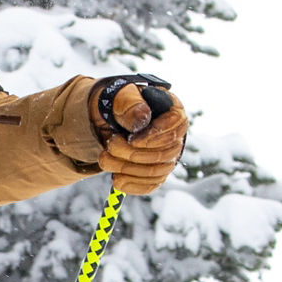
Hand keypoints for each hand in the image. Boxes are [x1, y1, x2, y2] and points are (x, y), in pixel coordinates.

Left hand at [92, 76, 188, 195]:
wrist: (109, 119)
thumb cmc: (118, 104)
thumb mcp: (119, 97)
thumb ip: (130, 103)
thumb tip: (142, 117)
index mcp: (172, 109)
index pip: (177, 124)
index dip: (155, 135)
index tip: (132, 138)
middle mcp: (175, 134)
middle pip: (166, 152)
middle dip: (134, 153)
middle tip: (110, 146)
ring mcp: (168, 156)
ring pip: (158, 171)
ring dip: (128, 169)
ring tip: (104, 159)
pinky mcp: (157, 172)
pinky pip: (151, 184)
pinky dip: (134, 185)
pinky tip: (116, 180)